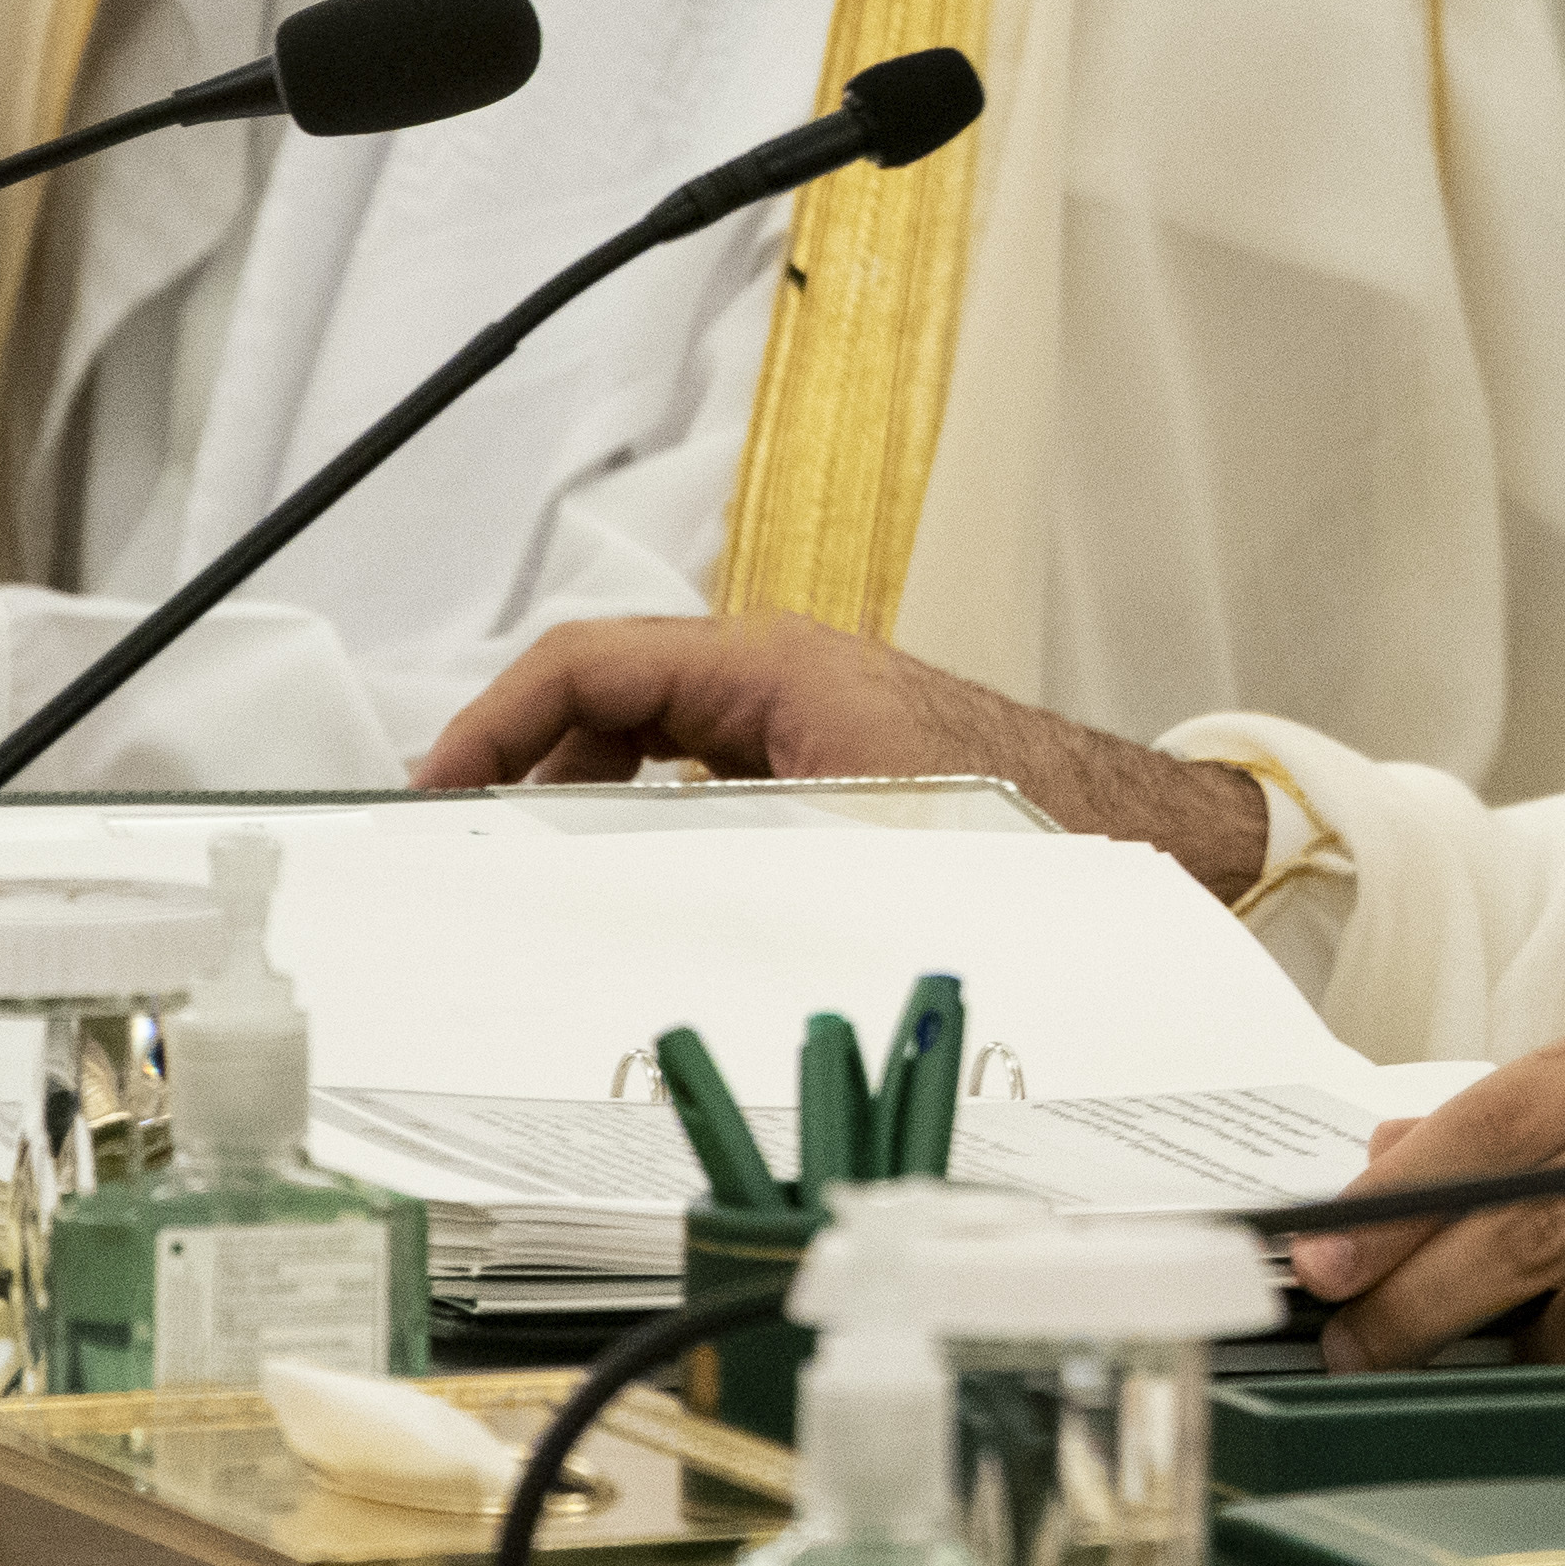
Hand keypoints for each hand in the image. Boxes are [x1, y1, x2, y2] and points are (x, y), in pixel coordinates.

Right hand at [410, 609, 1270, 893]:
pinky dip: (641, 813)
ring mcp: (800, 718)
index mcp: (773, 666)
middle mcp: (781, 677)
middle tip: (458, 845)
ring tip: (519, 869)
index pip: (589, 663)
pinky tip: (622, 882)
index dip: (493, 722)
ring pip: (647, 741)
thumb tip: (605, 902)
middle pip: (606, 698)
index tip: (433, 787)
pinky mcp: (822, 763)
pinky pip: (696, 775)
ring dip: (577, 794)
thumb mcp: (839, 837)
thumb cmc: (1019, 820)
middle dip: (520, 763)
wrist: (1131, 839)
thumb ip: (714, 851)